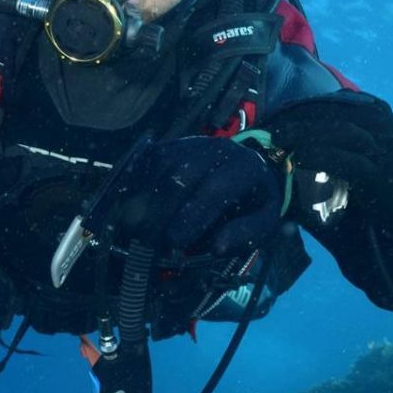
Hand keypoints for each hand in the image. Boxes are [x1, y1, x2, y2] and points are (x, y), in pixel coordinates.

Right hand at [114, 136, 281, 257]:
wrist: (249, 171)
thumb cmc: (253, 203)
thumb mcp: (264, 223)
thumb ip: (244, 235)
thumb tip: (217, 248)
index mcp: (246, 169)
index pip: (214, 189)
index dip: (192, 216)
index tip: (175, 243)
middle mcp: (218, 149)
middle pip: (180, 177)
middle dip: (161, 214)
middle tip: (149, 244)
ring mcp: (193, 144)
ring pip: (159, 167)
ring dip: (143, 201)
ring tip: (136, 232)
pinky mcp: (173, 144)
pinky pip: (147, 160)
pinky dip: (135, 185)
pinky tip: (128, 209)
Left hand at [267, 96, 392, 237]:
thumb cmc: (379, 175)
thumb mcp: (358, 148)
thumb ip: (332, 139)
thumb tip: (291, 139)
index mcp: (371, 110)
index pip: (325, 102)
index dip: (295, 109)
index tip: (269, 121)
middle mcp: (376, 123)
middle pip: (326, 113)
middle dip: (292, 122)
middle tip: (265, 133)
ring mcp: (378, 147)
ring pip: (332, 131)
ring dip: (299, 136)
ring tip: (275, 144)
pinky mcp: (377, 173)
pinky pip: (341, 160)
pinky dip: (316, 158)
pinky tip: (297, 160)